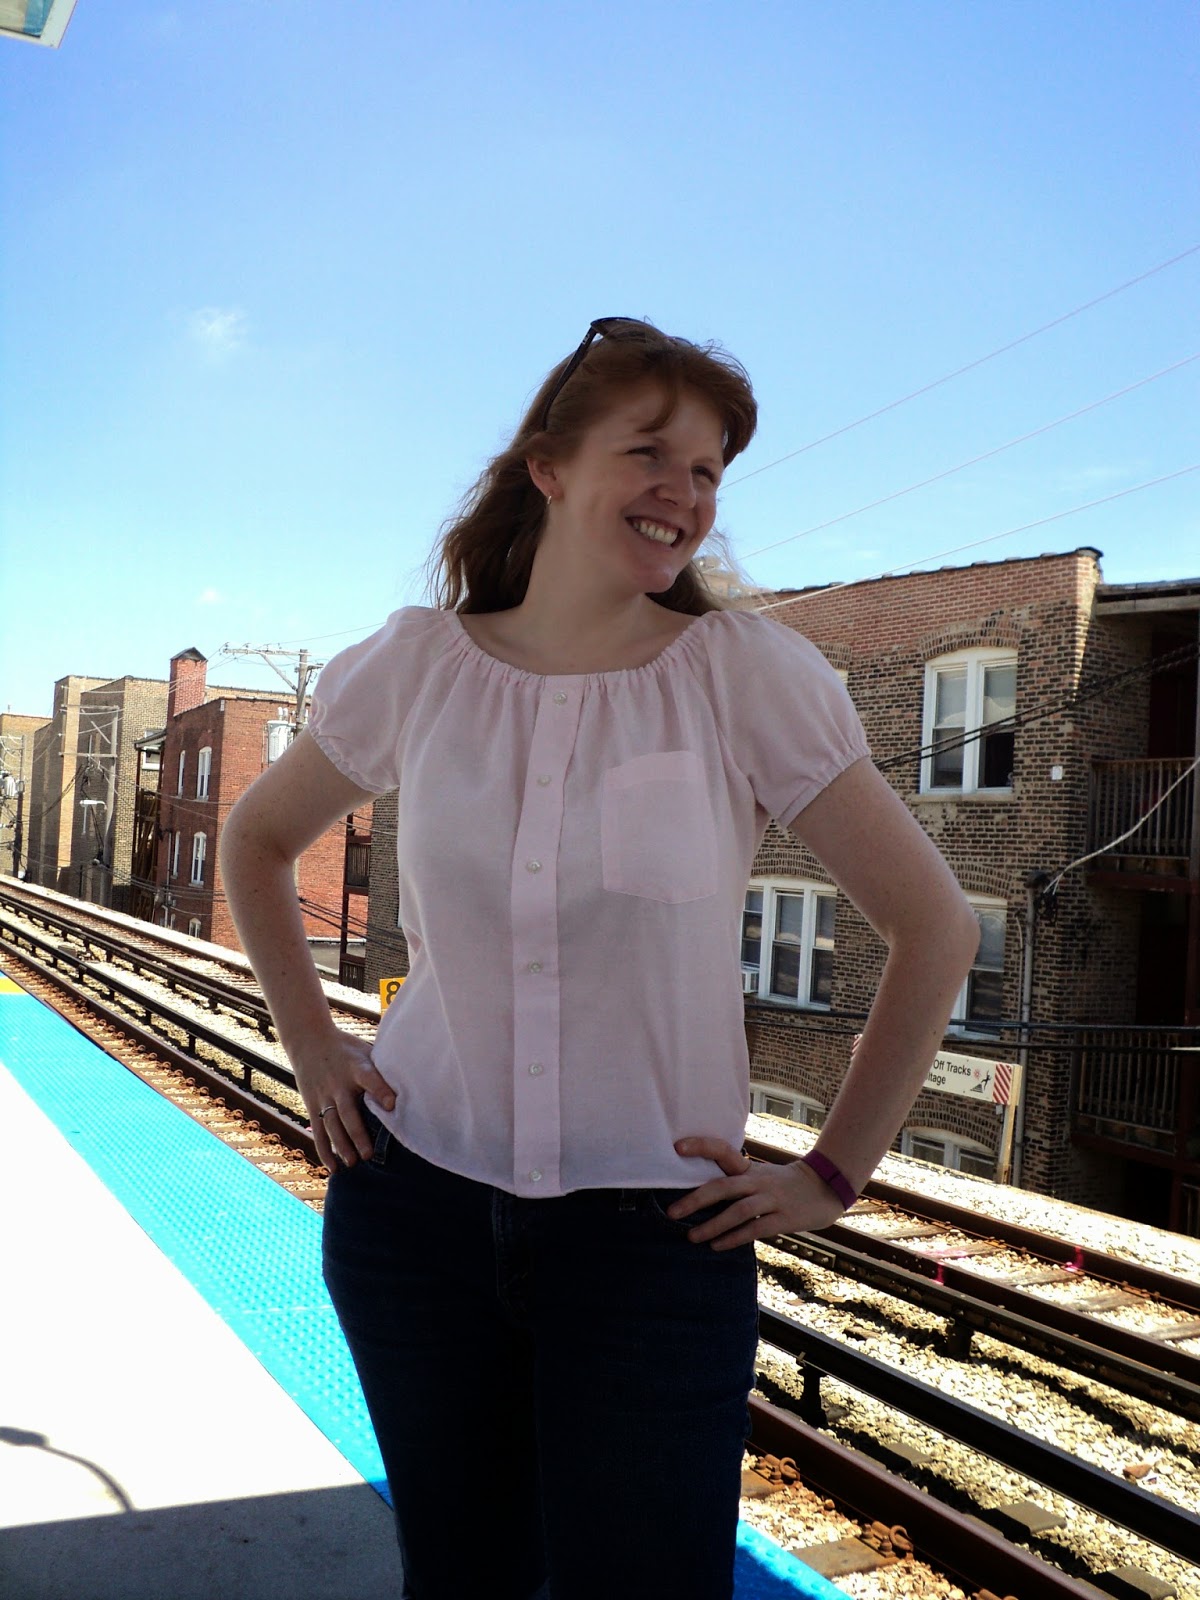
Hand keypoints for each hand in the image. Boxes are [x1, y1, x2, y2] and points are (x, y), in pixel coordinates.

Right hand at [292, 1028, 395, 1171]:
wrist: (308, 1040)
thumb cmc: (346, 1048)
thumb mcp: (365, 1050)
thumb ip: (382, 1068)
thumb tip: (414, 1079)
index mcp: (356, 1067)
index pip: (369, 1078)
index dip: (380, 1090)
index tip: (392, 1105)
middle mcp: (338, 1084)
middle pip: (347, 1112)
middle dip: (357, 1134)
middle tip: (369, 1155)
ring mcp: (323, 1096)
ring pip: (331, 1125)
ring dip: (341, 1145)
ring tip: (352, 1163)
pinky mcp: (312, 1105)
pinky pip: (318, 1131)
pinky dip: (324, 1150)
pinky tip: (333, 1167)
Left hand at [670, 1136, 846, 1249]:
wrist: (824, 1188)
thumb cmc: (781, 1184)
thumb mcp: (759, 1175)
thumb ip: (734, 1180)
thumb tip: (697, 1193)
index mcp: (749, 1167)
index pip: (723, 1149)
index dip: (701, 1146)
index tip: (677, 1147)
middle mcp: (758, 1181)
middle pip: (723, 1186)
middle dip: (696, 1200)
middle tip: (672, 1212)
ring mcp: (772, 1199)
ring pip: (738, 1211)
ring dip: (713, 1225)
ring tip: (692, 1237)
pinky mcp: (784, 1218)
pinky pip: (755, 1229)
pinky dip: (734, 1238)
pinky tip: (717, 1246)